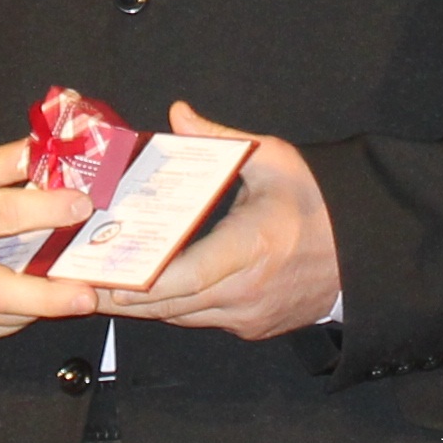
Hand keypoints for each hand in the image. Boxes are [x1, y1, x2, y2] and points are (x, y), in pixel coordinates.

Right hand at [0, 140, 101, 343]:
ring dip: (47, 307)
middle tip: (88, 294)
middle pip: (2, 289)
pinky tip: (43, 299)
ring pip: (8, 314)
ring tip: (81, 296)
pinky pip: (2, 326)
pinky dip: (27, 313)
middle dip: (49, 296)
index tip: (81, 204)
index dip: (44, 208)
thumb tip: (41, 149)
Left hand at [95, 103, 342, 340]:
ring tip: (96, 287)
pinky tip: (143, 290)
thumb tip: (177, 113)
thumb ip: (221, 139)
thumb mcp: (274, 159)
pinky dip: (172, 307)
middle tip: (78, 281)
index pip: (186, 274)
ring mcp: (251, 316)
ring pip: (182, 317)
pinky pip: (201, 321)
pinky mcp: (254, 328)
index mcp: (251, 248)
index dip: (140, 280)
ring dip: (143, 305)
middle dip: (122, 296)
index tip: (103, 274)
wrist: (364, 251)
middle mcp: (247, 291)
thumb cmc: (317, 202)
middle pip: (172, 303)